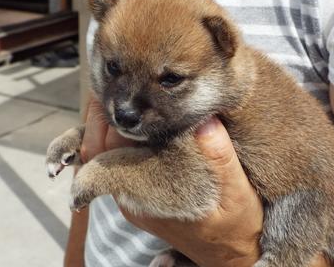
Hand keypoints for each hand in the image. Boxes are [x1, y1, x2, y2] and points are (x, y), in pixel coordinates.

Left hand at [80, 97, 262, 265]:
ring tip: (119, 95)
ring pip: (99, 157)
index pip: (106, 156)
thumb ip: (220, 157)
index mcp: (146, 192)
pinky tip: (128, 122)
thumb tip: (206, 122)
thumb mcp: (236, 191)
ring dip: (103, 126)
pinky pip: (112, 162)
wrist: (230, 253)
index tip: (107, 98)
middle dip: (99, 116)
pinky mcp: (138, 193)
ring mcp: (132, 195)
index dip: (102, 124)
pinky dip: (111, 139)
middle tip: (115, 83)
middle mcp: (130, 196)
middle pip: (96, 151)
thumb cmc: (234, 224)